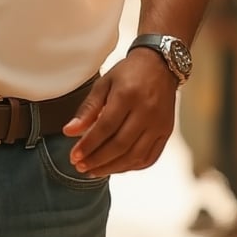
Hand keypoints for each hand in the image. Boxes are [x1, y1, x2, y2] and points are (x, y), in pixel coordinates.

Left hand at [63, 50, 177, 175]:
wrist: (160, 66)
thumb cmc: (128, 73)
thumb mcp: (104, 83)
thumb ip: (87, 108)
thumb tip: (69, 132)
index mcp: (127, 95)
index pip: (105, 127)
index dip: (88, 145)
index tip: (74, 156)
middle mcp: (146, 111)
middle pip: (120, 145)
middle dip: (97, 160)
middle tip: (80, 166)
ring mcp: (159, 124)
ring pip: (135, 156)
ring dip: (113, 168)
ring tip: (94, 170)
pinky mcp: (166, 132)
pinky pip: (149, 158)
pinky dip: (131, 167)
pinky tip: (116, 167)